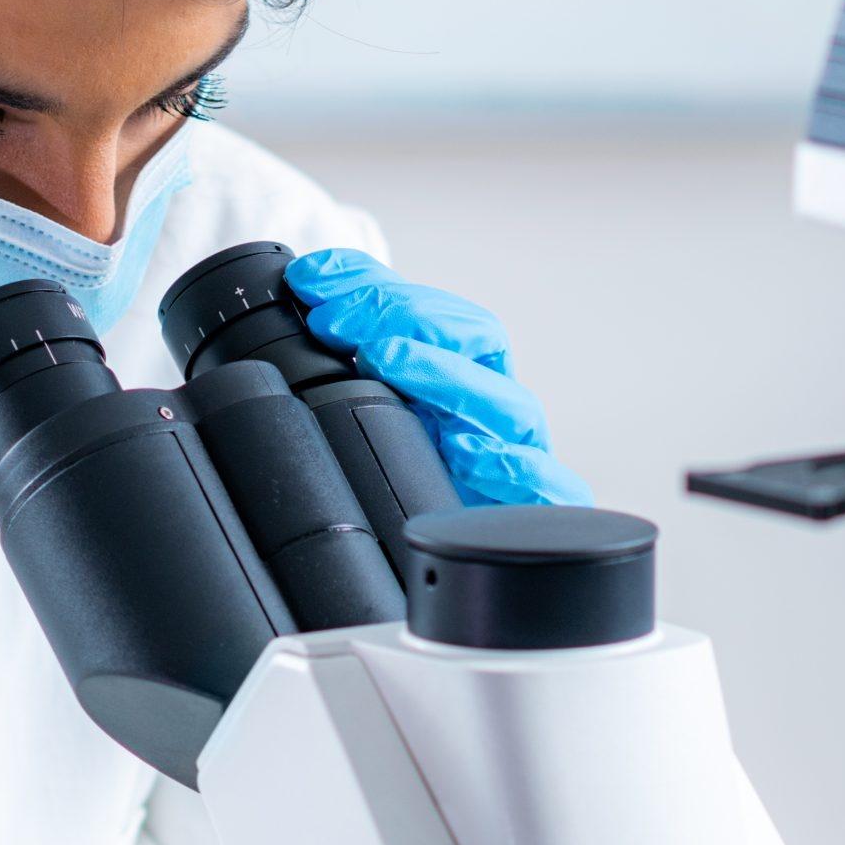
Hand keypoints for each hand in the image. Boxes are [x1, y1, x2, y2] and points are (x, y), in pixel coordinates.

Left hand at [287, 247, 591, 507]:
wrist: (454, 563)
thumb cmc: (418, 488)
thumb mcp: (376, 417)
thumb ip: (348, 364)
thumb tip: (303, 304)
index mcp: (461, 376)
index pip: (432, 311)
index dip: (374, 286)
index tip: (310, 281)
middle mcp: (493, 407)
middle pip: (473, 339)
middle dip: (400, 316)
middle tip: (333, 319)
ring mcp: (519, 454)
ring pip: (506, 402)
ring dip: (443, 373)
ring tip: (382, 358)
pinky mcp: (535, 508)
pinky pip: (541, 483)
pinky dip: (509, 463)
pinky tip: (466, 449)